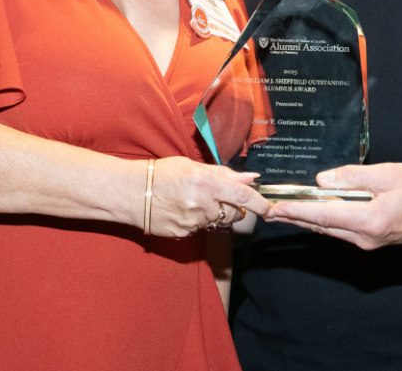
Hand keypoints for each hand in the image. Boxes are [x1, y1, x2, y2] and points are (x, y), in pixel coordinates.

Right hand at [143, 157, 270, 236]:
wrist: (131, 193)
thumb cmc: (161, 174)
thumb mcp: (192, 166)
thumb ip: (224, 174)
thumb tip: (251, 178)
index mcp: (204, 183)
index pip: (242, 195)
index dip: (260, 204)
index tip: (270, 209)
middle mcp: (200, 204)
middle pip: (233, 213)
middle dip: (232, 207)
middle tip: (216, 196)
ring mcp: (192, 222)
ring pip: (216, 222)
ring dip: (212, 214)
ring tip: (191, 201)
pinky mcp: (184, 234)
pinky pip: (201, 229)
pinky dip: (197, 221)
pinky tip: (182, 211)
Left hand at [265, 163, 401, 249]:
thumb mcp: (388, 173)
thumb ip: (353, 177)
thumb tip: (323, 181)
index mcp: (370, 219)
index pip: (324, 215)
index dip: (296, 211)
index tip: (275, 209)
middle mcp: (366, 237)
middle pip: (322, 225)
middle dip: (294, 217)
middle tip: (268, 210)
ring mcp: (369, 242)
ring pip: (330, 229)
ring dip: (306, 220)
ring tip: (283, 211)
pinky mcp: (372, 240)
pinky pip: (341, 230)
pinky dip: (324, 221)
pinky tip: (312, 214)